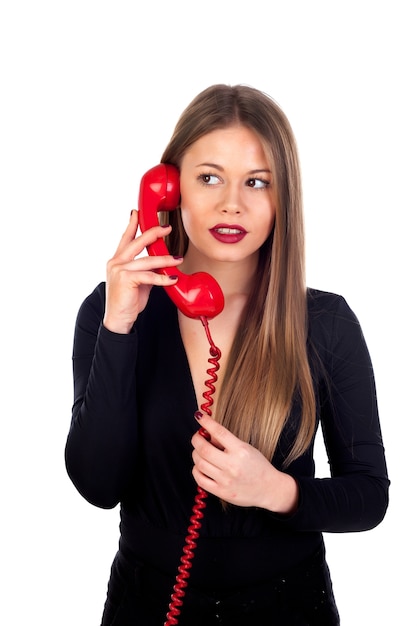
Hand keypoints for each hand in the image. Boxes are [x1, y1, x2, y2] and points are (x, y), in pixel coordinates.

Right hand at [103, 211, 182, 333]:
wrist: (118, 320)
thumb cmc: (127, 302)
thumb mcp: (137, 282)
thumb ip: (145, 270)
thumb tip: (160, 265)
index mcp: (117, 260)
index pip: (125, 238)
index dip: (132, 224)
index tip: (136, 212)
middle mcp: (116, 262)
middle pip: (137, 242)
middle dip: (153, 233)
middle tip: (167, 228)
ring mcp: (119, 270)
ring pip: (147, 259)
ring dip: (165, 259)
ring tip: (178, 259)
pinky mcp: (125, 279)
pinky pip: (149, 276)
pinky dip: (162, 278)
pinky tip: (172, 279)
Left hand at [191, 413, 298, 513]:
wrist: (269, 489)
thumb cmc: (258, 466)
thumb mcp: (247, 448)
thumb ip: (228, 442)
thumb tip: (208, 435)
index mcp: (241, 451)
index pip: (219, 432)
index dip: (206, 422)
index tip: (199, 416)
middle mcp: (232, 465)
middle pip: (204, 449)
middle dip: (196, 439)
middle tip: (197, 437)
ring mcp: (226, 480)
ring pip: (199, 463)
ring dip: (195, 454)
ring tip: (200, 451)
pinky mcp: (221, 492)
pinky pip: (200, 479)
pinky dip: (196, 470)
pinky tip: (200, 466)